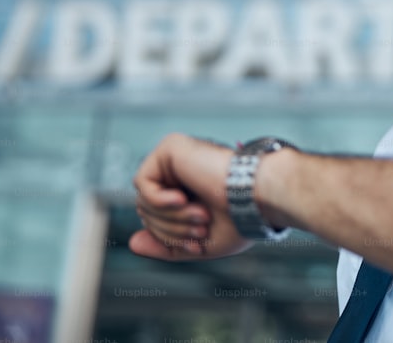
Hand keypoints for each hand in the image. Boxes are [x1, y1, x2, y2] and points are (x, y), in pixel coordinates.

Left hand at [130, 133, 253, 260]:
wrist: (259, 197)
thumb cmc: (241, 220)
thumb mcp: (200, 242)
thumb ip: (166, 245)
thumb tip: (133, 242)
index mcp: (191, 190)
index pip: (158, 219)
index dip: (172, 237)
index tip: (199, 245)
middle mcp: (182, 171)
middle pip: (147, 211)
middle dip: (170, 229)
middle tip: (201, 227)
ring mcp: (176, 157)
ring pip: (143, 201)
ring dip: (170, 218)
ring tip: (201, 215)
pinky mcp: (171, 147)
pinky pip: (142, 182)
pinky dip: (158, 200)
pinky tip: (182, 199)